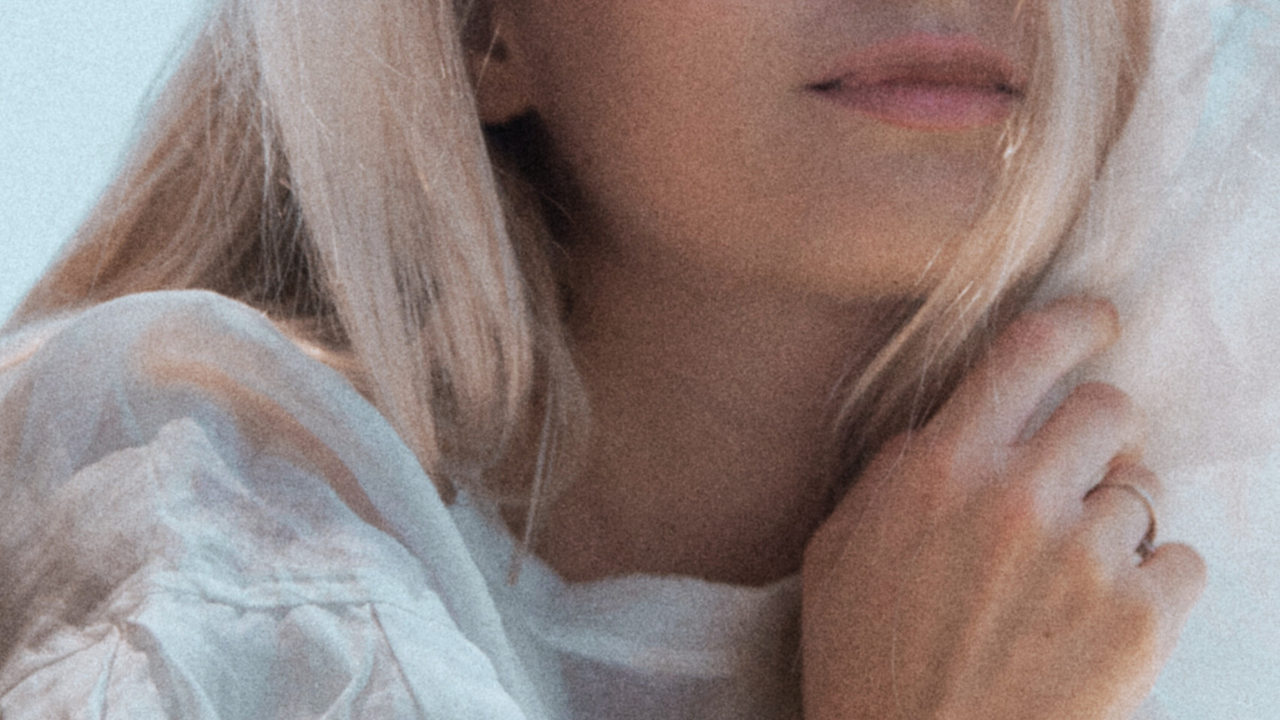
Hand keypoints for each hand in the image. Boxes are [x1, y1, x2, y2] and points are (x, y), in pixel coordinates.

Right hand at [802, 298, 1204, 719]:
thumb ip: (889, 475)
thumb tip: (940, 432)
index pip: (1026, 353)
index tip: (1096, 322)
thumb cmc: (867, 667)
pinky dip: (1152, 584)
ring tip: (1072, 577)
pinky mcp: (1139, 621)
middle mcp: (1018, 498)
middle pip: (1107, 409)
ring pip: (1144, 490)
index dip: (1074, 323)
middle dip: (1098, 434)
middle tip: (1076, 477)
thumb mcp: (838, 554)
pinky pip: (1181, 562)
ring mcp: (1084, 557)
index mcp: (939, 471)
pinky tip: (1104, 620)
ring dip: (1116, 521)